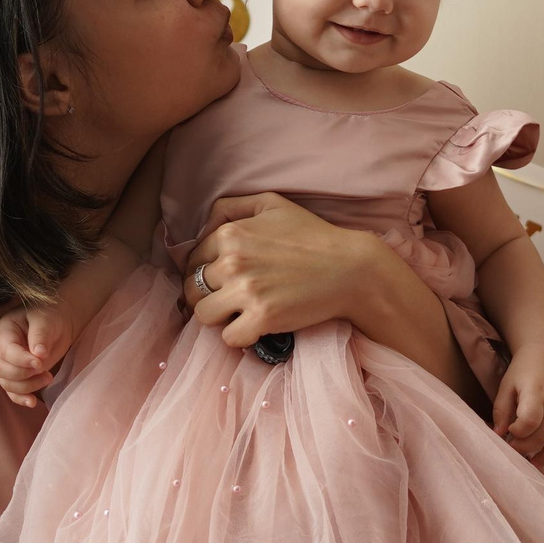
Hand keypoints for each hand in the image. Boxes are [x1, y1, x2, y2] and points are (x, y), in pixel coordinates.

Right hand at [0, 305, 74, 407]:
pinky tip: (33, 402)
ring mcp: (7, 364)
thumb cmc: (49, 317)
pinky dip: (21, 399)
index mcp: (5, 331)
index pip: (6, 351)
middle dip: (22, 374)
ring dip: (26, 386)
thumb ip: (41, 335)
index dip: (21, 360)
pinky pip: (13, 392)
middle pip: (0, 369)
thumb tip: (39, 354)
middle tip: (43, 369)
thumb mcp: (46, 320)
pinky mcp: (18, 377)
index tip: (40, 363)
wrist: (58, 324)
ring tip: (48, 377)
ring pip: (6, 383)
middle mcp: (1, 349)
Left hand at [184, 193, 379, 348]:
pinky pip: (228, 338)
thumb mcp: (271, 204)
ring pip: (203, 315)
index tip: (222, 279)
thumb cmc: (313, 235)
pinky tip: (254, 327)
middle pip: (193, 289)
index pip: (193, 260)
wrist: (350, 268)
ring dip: (219, 317)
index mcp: (230, 233)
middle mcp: (233, 261)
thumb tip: (202, 227)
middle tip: (229, 299)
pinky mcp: (262, 318)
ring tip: (239, 313)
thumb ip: (231, 207)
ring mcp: (247, 291)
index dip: (205, 271)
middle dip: (208, 295)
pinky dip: (239, 336)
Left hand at [495, 348, 543, 466]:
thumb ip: (501, 410)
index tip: (510, 432)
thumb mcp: (506, 385)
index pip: (530, 421)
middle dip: (527, 448)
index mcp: (536, 392)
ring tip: (533, 461)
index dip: (518, 432)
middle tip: (515, 449)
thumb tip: (498, 434)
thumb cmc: (524, 369)